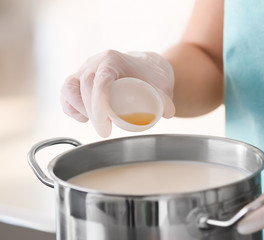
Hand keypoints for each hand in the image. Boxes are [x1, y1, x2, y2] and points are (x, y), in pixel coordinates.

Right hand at [60, 50, 174, 136]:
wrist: (146, 68)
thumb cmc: (153, 77)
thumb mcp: (163, 86)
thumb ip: (166, 99)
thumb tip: (166, 114)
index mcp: (114, 60)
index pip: (100, 81)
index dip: (99, 106)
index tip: (106, 128)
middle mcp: (96, 62)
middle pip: (84, 85)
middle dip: (91, 112)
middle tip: (104, 131)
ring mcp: (86, 70)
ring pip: (69, 86)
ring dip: (77, 109)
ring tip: (94, 122)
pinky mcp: (80, 79)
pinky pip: (66, 92)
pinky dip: (70, 107)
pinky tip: (83, 118)